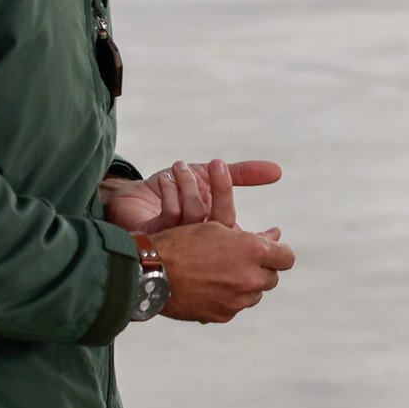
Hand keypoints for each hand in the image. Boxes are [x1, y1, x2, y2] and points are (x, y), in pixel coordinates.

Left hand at [102, 159, 281, 233]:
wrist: (130, 198)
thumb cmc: (173, 189)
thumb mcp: (208, 177)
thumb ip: (242, 174)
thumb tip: (278, 171)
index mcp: (218, 232)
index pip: (244, 231)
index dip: (250, 215)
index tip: (252, 190)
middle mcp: (201, 243)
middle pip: (223, 222)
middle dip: (221, 189)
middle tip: (215, 163)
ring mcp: (180, 244)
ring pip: (196, 217)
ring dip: (188, 186)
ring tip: (180, 166)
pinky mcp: (160, 240)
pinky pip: (172, 216)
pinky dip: (170, 192)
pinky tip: (166, 179)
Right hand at [146, 220, 295, 323]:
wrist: (150, 272)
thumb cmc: (182, 242)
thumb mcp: (217, 228)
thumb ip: (251, 236)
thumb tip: (277, 235)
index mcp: (253, 251)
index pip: (286, 257)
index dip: (278, 253)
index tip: (269, 252)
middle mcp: (250, 277)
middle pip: (272, 278)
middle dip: (261, 270)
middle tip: (240, 262)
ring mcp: (237, 300)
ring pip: (255, 295)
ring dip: (246, 286)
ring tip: (222, 275)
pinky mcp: (223, 315)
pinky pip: (235, 307)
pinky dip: (228, 299)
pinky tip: (209, 288)